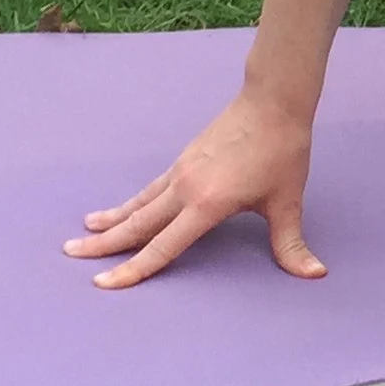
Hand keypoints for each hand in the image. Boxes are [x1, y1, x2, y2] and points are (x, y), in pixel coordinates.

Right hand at [63, 86, 324, 288]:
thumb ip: (292, 243)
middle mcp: (185, 189)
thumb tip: (315, 274)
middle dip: (105, 245)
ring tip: (81, 235)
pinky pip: (149, 189)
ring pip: (138, 204)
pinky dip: (131, 203)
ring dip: (110, 221)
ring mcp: (181, 172)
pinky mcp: (183, 160)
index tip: (104, 283)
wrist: (273, 102)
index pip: (164, 246)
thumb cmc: (282, 151)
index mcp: (207, 204)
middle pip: (138, 224)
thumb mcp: (287, 200)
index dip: (135, 268)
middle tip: (70, 257)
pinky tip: (120, 209)